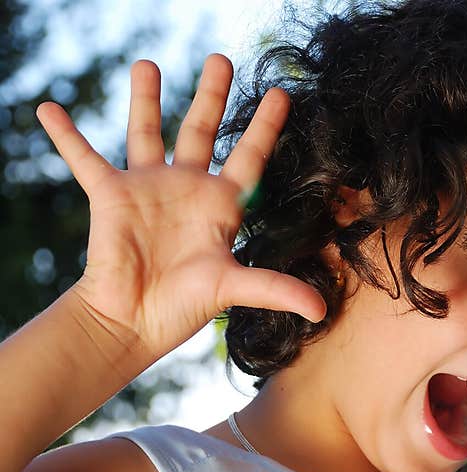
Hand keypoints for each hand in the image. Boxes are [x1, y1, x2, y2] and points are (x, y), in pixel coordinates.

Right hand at [37, 54, 326, 359]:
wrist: (132, 321)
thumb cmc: (183, 306)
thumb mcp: (233, 288)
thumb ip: (275, 289)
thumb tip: (320, 310)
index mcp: (221, 205)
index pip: (249, 156)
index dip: (265, 126)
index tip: (281, 92)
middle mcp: (187, 189)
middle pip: (201, 130)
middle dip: (211, 95)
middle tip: (221, 59)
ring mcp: (148, 188)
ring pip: (148, 132)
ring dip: (147, 99)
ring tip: (148, 63)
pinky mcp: (110, 195)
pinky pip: (84, 158)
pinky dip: (66, 136)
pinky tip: (49, 109)